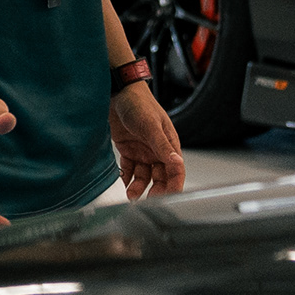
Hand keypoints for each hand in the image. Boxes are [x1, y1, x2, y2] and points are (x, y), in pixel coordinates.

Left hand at [109, 79, 185, 199]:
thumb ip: (163, 146)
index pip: (176, 170)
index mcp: (168, 143)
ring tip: (131, 196)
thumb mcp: (151, 126)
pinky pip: (129, 170)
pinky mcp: (128, 150)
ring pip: (144, 176)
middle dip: (156, 191)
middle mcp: (157, 150)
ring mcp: (142, 151)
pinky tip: (122, 184)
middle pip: (161, 177)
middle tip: (147, 202)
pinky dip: (126, 178)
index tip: (169, 199)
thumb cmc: (138, 103)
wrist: (117, 92)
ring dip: (138, 187)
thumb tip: (178, 163)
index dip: (174, 185)